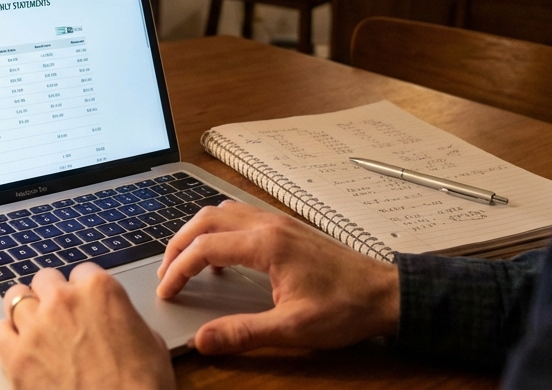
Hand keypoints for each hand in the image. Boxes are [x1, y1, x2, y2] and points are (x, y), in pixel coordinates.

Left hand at [0, 263, 175, 389]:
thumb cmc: (142, 386)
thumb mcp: (150, 342)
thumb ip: (125, 320)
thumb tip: (120, 322)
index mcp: (100, 290)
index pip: (82, 271)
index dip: (83, 289)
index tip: (84, 302)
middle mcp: (64, 301)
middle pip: (45, 279)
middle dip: (52, 294)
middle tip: (60, 314)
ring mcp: (36, 327)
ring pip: (16, 297)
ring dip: (26, 309)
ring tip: (34, 324)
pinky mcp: (17, 357)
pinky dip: (7, 336)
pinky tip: (18, 346)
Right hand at [156, 200, 399, 354]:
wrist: (385, 293)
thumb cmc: (346, 308)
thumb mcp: (293, 329)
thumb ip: (244, 332)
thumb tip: (203, 339)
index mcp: (267, 244)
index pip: (205, 247)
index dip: (178, 269)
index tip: (166, 291)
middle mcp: (269, 224)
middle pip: (207, 219)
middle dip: (179, 243)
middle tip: (165, 272)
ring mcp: (279, 222)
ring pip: (223, 212)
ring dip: (198, 232)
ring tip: (185, 261)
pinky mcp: (288, 228)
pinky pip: (241, 217)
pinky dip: (220, 231)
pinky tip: (224, 259)